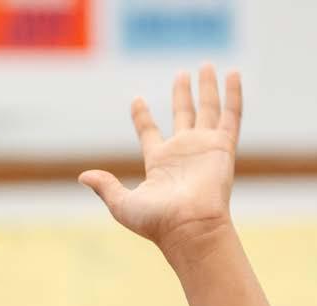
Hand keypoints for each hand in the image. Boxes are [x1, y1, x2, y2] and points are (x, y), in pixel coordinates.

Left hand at [80, 64, 241, 258]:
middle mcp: (183, 153)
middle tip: (181, 74)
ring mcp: (204, 149)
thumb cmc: (157, 222)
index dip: (142, 117)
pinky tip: (233, 74)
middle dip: (182, 95)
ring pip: (207, 110)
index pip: (150, 133)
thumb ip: (106, 187)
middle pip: (183, 115)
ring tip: (208, 65)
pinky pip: (230, 116)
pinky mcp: (222, 148)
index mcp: (159, 164)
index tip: (136, 100)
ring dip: (208, 88)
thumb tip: (83, 177)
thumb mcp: (123, 204)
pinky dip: (233, 95)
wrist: (190, 228)